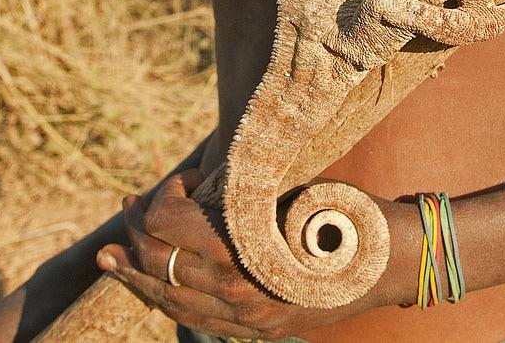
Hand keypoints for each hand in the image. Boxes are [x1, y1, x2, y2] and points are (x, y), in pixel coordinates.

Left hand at [96, 170, 416, 339]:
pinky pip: (195, 320)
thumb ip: (250, 198)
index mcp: (249, 260)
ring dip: (137, 275)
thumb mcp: (297, 194)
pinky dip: (165, 300)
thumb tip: (205, 187)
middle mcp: (242, 300)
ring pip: (172, 302)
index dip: (167, 199)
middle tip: (128, 204)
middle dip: (138, 234)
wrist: (397, 262)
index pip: (177, 231)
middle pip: (165, 267)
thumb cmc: (352, 216)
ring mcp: (248, 323)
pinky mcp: (257, 331)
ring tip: (108, 256)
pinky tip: (150, 285)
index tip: (180, 176)